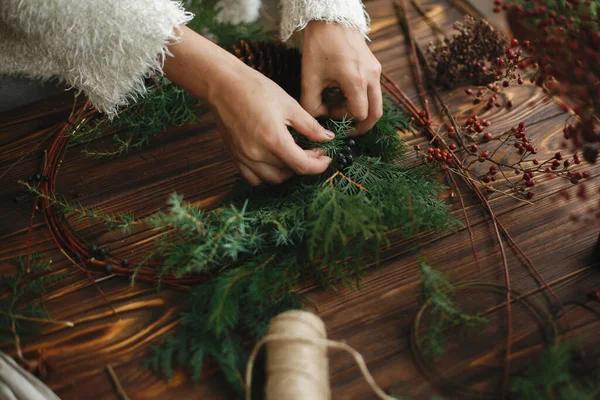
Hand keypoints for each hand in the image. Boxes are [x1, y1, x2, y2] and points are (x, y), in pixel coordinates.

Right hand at [163, 27, 332, 184]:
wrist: (222, 84)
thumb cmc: (255, 89)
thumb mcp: (289, 104)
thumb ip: (310, 126)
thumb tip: (327, 138)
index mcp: (274, 139)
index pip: (302, 165)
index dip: (319, 165)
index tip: (326, 157)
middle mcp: (257, 153)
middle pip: (289, 172)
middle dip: (305, 164)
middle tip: (313, 151)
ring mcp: (244, 157)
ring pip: (272, 179)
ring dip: (287, 172)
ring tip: (294, 156)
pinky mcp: (235, 157)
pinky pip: (253, 178)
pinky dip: (267, 175)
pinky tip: (274, 161)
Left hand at [301, 21, 382, 134]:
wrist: (331, 17)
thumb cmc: (319, 45)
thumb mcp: (309, 78)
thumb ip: (311, 105)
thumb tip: (318, 119)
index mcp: (356, 81)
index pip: (359, 114)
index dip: (344, 120)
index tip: (329, 115)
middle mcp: (372, 77)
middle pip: (375, 113)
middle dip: (361, 125)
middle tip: (346, 129)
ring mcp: (376, 71)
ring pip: (376, 102)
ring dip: (360, 110)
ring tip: (338, 106)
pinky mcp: (374, 66)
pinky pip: (373, 90)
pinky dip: (361, 98)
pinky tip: (342, 92)